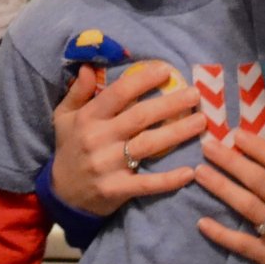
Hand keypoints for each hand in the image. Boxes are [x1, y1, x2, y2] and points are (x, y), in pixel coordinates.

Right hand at [50, 61, 204, 215]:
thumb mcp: (64, 117)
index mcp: (88, 118)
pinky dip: (169, 179)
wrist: (63, 195)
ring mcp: (108, 165)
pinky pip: (147, 183)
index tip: (167, 71)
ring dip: (177, 133)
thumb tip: (89, 67)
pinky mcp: (117, 189)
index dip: (143, 80)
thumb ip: (77, 92)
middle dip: (170, 104)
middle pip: (140, 117)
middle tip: (195, 94)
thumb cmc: (69, 149)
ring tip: (201, 122)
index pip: (118, 93)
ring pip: (148, 145)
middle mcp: (98, 139)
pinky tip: (190, 171)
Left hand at [195, 132, 264, 263]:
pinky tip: (202, 222)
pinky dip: (221, 234)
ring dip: (220, 188)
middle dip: (230, 161)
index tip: (236, 134)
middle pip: (257, 180)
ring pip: (245, 206)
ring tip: (199, 173)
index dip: (258, 147)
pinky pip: (241, 243)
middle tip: (207, 147)